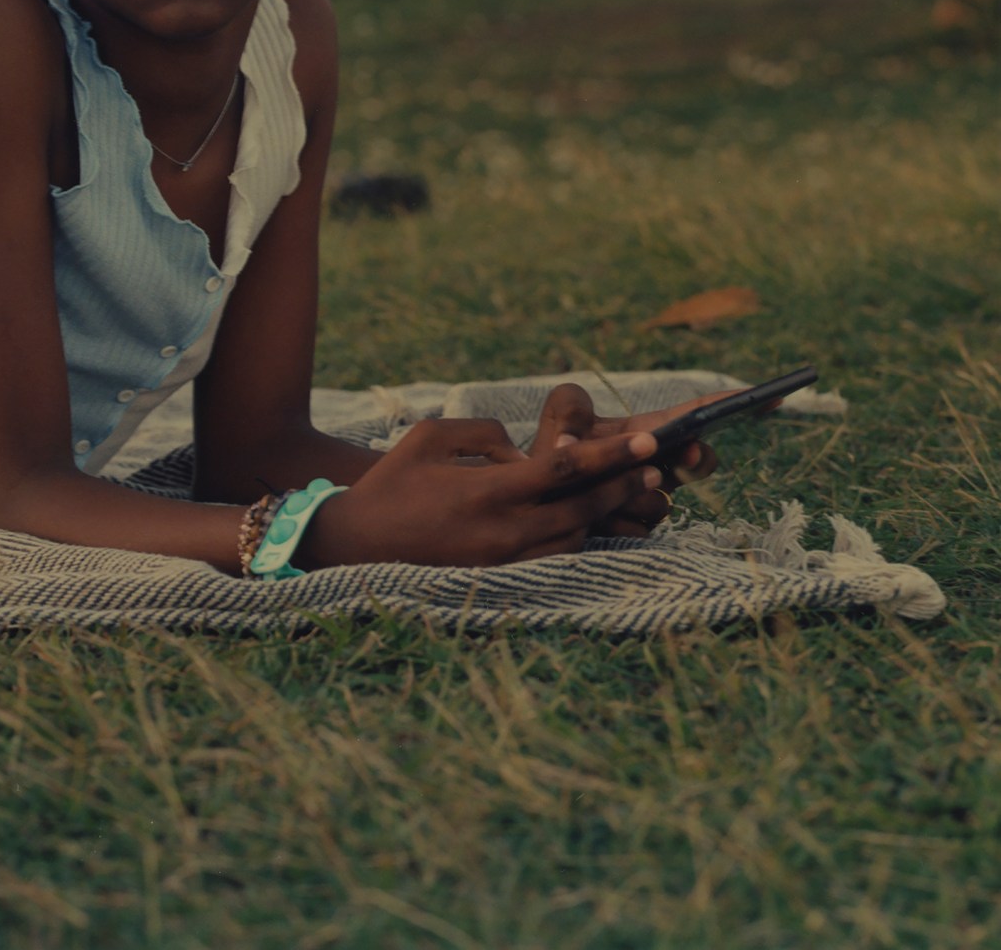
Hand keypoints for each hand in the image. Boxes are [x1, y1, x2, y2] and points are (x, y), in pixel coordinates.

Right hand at [298, 414, 664, 570]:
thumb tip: (521, 450)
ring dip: (608, 513)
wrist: (356, 545)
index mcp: (487, 492)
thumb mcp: (429, 437)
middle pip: (582, 508)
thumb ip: (483, 434)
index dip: (612, 456)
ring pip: (576, 538)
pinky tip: (595, 520)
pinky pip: (555, 560)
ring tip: (638, 490)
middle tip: (658, 465)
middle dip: (624, 484)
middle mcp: (503, 532)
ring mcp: (503, 562)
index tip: (648, 443)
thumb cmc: (391, 483)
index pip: (565, 471)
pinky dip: (581, 538)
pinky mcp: (499, 580)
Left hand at [531, 383, 718, 537]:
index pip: (697, 416)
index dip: (731, 406)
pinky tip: (594, 516)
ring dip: (631, 495)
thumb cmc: (557, 444)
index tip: (770, 398)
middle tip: (689, 450)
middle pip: (700, 460)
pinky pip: (639, 529)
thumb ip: (570, 409)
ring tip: (599, 491)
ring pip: (662, 503)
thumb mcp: (562, 414)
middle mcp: (660, 464)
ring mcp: (652, 498)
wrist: (541, 491)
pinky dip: (614, 520)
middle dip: (697, 457)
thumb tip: (570, 443)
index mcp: (649, 431)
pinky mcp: (637, 528)